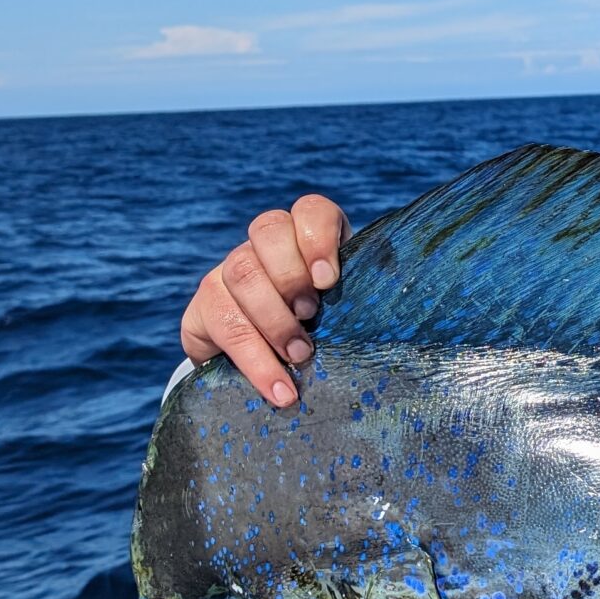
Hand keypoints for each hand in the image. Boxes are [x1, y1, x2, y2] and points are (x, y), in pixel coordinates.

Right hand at [181, 195, 350, 407]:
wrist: (266, 366)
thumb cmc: (323, 332)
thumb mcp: (345, 313)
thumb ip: (360, 302)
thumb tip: (395, 319)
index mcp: (305, 238)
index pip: (310, 210)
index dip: (317, 237)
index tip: (329, 280)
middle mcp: (263, 247)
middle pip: (268, 231)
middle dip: (291, 276)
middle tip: (312, 315)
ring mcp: (228, 272)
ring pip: (242, 273)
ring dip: (274, 319)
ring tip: (300, 355)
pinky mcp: (205, 307)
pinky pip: (222, 324)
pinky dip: (256, 361)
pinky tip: (279, 388)